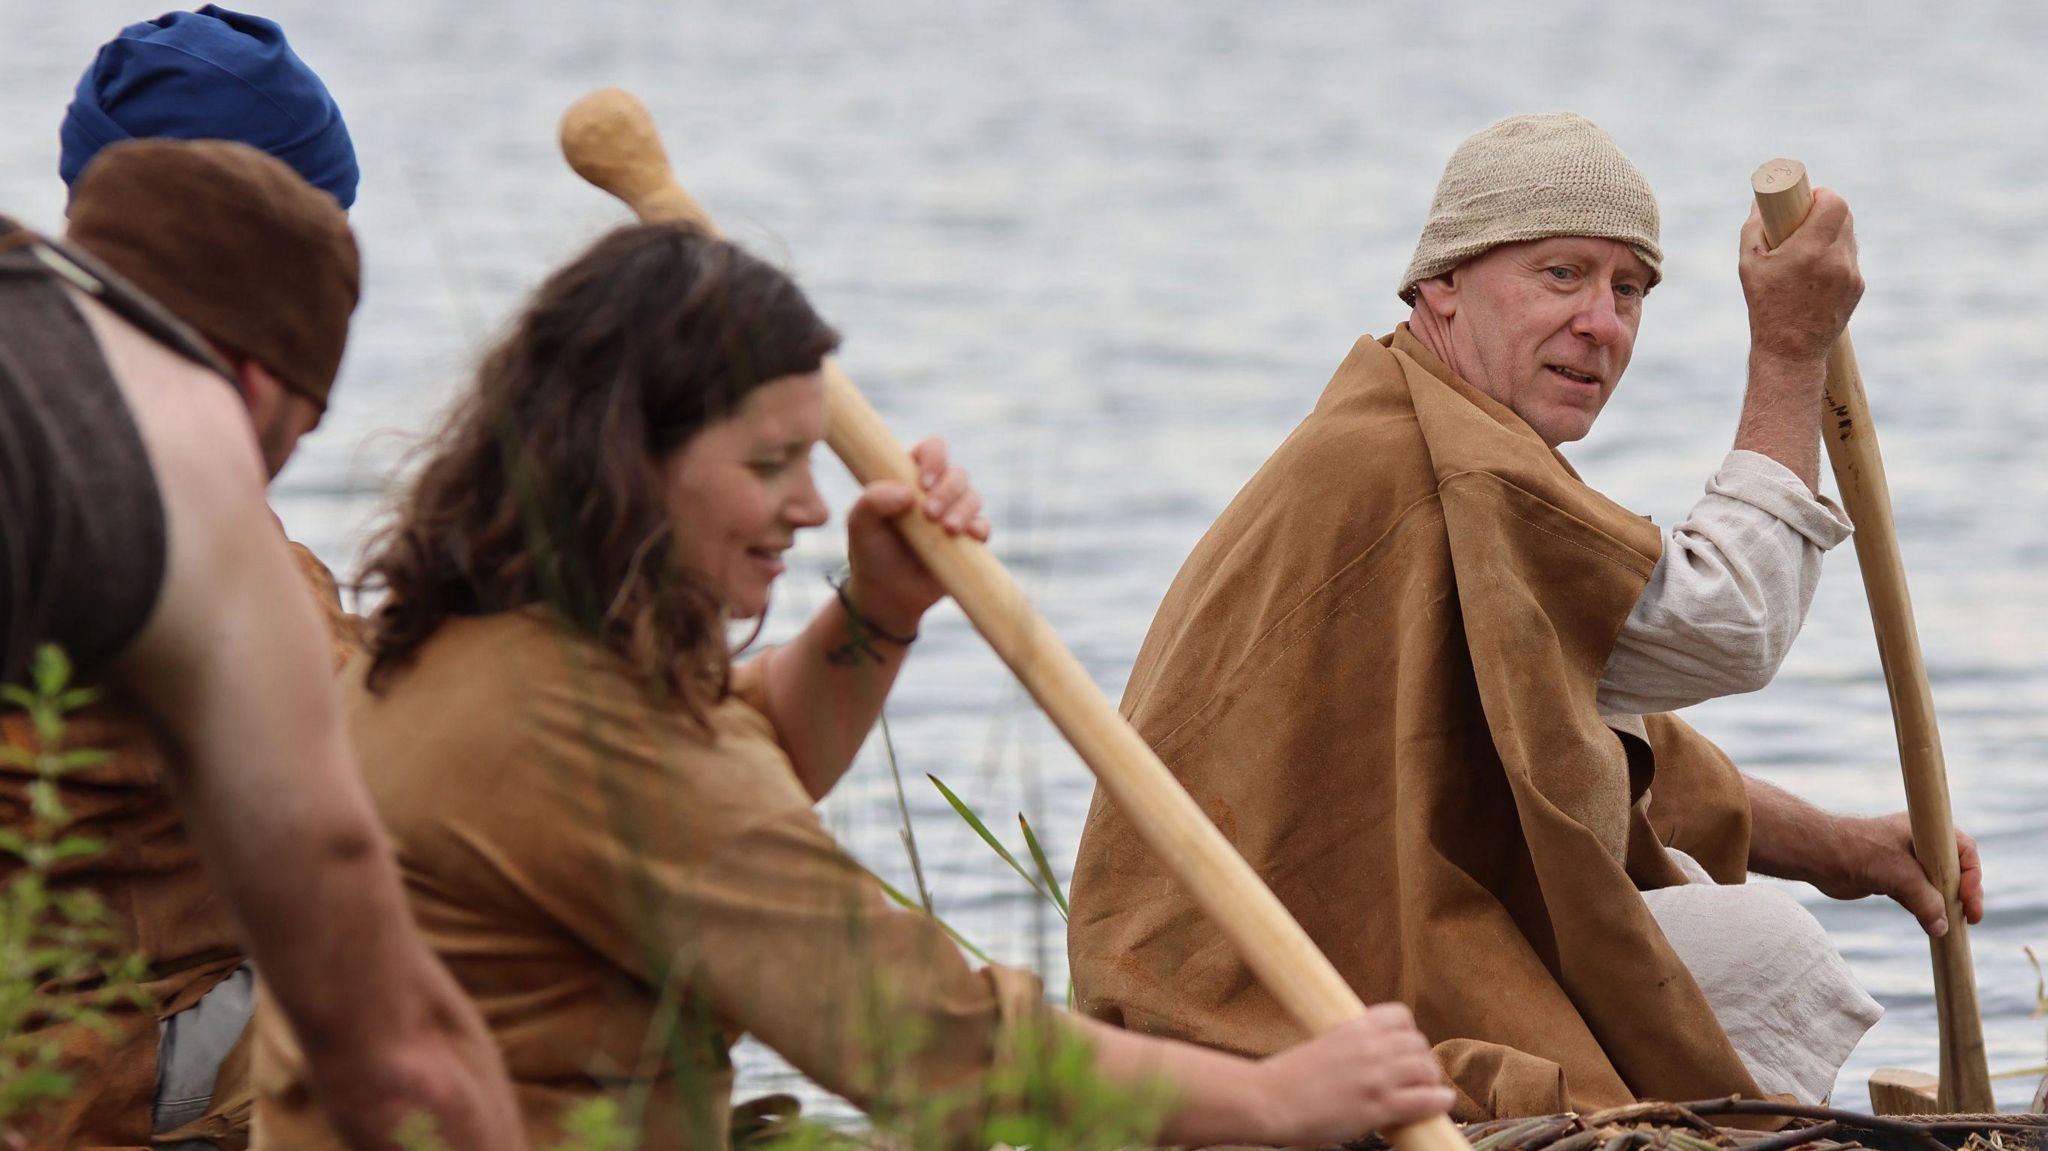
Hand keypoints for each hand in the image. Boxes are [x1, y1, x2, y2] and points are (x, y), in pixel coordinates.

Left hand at [843, 436, 988, 635]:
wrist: (886, 595)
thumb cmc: (870, 552)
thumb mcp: (859, 524)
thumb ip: (872, 500)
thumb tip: (907, 492)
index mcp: (910, 477)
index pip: (932, 450)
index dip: (934, 459)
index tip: (923, 483)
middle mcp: (935, 492)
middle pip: (957, 474)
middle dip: (948, 491)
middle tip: (929, 514)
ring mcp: (954, 515)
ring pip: (973, 497)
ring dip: (963, 510)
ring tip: (947, 530)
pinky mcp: (967, 541)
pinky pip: (983, 526)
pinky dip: (979, 528)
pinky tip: (969, 537)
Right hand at [1248, 1003, 1453, 1146]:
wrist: (1269, 1100)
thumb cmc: (1288, 1078)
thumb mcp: (1322, 1045)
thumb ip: (1350, 1045)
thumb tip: (1370, 1055)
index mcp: (1353, 1027)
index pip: (1400, 1015)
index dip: (1408, 1033)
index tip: (1403, 1047)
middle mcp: (1370, 1047)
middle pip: (1418, 1043)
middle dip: (1420, 1059)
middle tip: (1414, 1076)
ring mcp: (1376, 1077)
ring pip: (1426, 1068)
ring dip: (1430, 1080)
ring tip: (1424, 1091)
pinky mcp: (1378, 1105)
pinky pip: (1424, 1099)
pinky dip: (1439, 1100)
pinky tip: (1440, 1102)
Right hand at [1738, 188, 1864, 365]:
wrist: (1791, 350)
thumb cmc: (1765, 306)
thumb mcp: (1749, 265)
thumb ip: (1754, 227)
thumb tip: (1760, 201)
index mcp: (1810, 250)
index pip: (1833, 203)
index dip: (1821, 195)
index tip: (1807, 198)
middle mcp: (1836, 260)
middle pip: (1844, 215)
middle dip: (1826, 210)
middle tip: (1805, 217)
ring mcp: (1851, 274)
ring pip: (1848, 235)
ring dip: (1831, 232)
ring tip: (1808, 246)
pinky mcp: (1858, 287)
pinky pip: (1849, 258)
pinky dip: (1834, 255)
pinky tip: (1815, 271)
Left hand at [1810, 813, 1983, 936]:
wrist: (1819, 855)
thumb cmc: (1860, 853)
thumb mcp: (1902, 876)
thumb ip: (1926, 902)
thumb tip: (1942, 928)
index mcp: (1926, 831)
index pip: (1963, 851)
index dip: (1972, 876)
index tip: (1969, 900)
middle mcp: (1918, 845)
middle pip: (1953, 871)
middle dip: (1964, 894)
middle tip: (1970, 919)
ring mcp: (1904, 863)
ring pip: (1936, 886)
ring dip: (1946, 905)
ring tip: (1956, 926)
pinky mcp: (1891, 880)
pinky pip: (1918, 897)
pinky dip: (1927, 911)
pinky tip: (1934, 927)